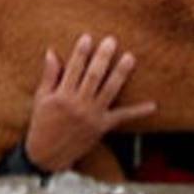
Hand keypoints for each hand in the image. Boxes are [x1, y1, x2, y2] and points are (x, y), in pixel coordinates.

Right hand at [24, 33, 155, 171]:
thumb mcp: (41, 99)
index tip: (88, 37)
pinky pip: (122, 117)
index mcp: (62, 96)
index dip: (81, 52)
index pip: (73, 69)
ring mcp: (92, 116)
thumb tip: (51, 52)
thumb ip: (49, 76)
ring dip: (121, 74)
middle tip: (112, 41)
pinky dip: (138, 112)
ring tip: (130, 57)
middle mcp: (78, 105)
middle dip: (103, 58)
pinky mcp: (102, 127)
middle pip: (94, 76)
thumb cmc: (42, 124)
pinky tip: (152, 105)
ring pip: (109, 90)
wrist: (47, 155)